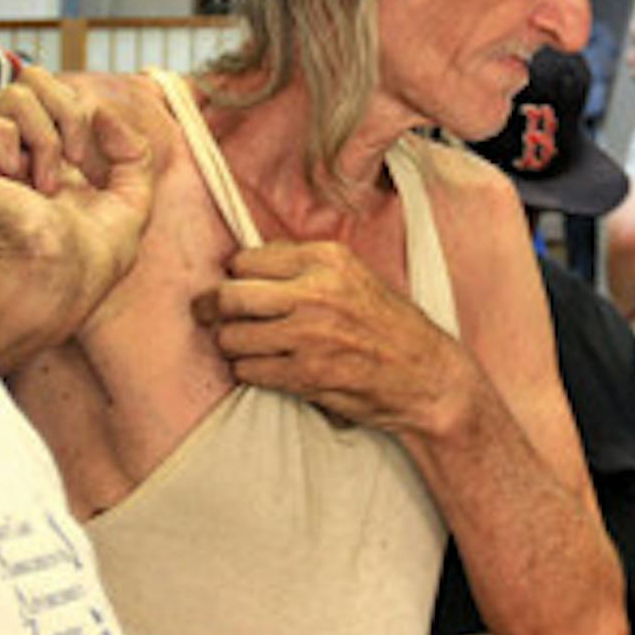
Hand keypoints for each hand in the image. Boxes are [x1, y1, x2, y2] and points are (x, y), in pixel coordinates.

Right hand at [0, 70, 157, 370]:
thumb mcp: (131, 206)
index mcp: (60, 158)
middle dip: (67, 110)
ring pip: (14, 94)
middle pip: (37, 82)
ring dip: (44, 134)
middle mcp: (26, 150)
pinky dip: (9, 144)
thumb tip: (104, 113)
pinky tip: (17, 178)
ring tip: (47, 182)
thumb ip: (134, 157)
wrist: (53, 282)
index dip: (80, 112)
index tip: (89, 158)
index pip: (62, 99)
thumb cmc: (89, 261)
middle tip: (77, 157)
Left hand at [197, 240, 468, 434]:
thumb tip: (247, 263)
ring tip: (244, 347)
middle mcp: (316, 292)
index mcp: (327, 258)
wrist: (426, 376)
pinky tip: (264, 369)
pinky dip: (248, 372)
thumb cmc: (388, 327)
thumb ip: (303, 265)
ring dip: (230, 346)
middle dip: (211, 309)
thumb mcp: (353, 276)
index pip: (247, 259)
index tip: (234, 288)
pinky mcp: (307, 375)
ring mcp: (310, 335)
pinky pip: (249, 371)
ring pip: (232, 337)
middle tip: (207, 316)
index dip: (234, 276)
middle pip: (229, 295)